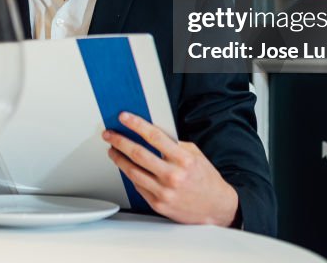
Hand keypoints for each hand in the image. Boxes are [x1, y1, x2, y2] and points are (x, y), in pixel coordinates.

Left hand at [102, 112, 238, 225]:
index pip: (154, 136)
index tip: (124, 118)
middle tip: (110, 134)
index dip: (136, 124)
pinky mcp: (158, 204)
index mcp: (184, 160)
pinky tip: (126, 167)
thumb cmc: (206, 179)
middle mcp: (173, 176)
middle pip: (138, 154)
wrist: (216, 207)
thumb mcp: (195, 155)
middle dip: (120, 141)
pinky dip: (130, 175)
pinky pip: (138, 186)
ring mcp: (164, 192)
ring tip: (113, 150)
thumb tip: (151, 133)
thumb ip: (174, 145)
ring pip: (133, 171)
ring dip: (119, 158)